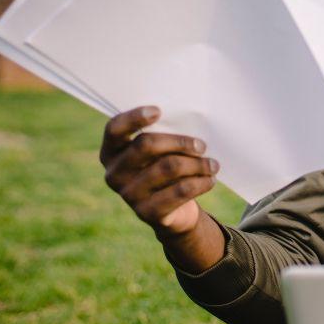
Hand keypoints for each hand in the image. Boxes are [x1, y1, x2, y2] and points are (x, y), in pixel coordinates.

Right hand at [99, 106, 219, 237]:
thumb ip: (162, 136)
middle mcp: (114, 174)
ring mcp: (128, 195)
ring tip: (213, 165)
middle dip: (180, 142)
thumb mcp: (159, 152)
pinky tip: (210, 180)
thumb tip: (188, 121)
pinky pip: (180, 190)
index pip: (114, 129)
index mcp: (111, 152)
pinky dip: (200, 182)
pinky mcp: (147, 213)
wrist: (172, 212)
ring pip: (169, 167)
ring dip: (197, 164)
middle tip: (202, 145)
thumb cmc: (165, 168)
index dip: (134, 118)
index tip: (158, 111)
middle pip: (146, 145)